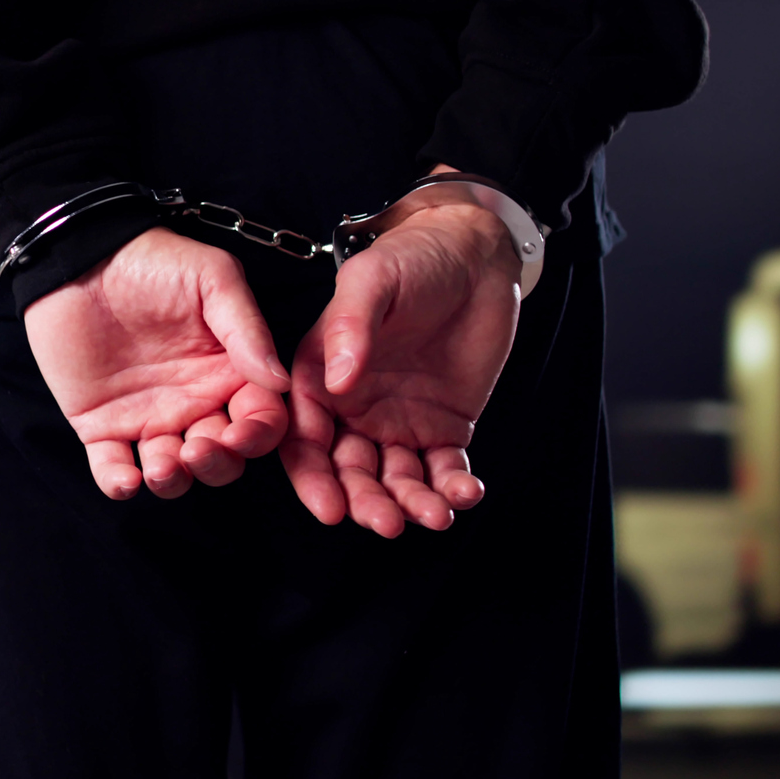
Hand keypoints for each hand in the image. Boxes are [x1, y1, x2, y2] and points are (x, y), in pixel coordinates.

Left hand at [24, 226, 290, 499]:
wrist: (77, 257)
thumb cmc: (152, 260)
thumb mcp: (213, 278)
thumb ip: (247, 329)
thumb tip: (280, 382)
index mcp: (229, 371)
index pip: (260, 419)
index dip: (258, 435)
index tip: (241, 433)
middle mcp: (195, 402)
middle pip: (222, 457)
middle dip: (217, 464)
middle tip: (198, 448)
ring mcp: (148, 417)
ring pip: (174, 472)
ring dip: (174, 481)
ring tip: (163, 466)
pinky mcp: (100, 426)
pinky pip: (114, 469)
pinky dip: (121, 484)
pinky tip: (127, 480)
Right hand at [281, 201, 520, 535]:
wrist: (475, 256)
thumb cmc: (412, 258)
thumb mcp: (371, 280)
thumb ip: (349, 326)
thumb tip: (338, 380)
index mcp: (319, 377)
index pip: (305, 438)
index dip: (314, 478)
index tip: (330, 506)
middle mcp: (352, 407)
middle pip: (349, 470)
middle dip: (365, 502)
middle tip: (387, 522)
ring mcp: (397, 420)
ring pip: (395, 479)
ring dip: (410, 504)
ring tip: (434, 515)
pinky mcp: (442, 426)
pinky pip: (442, 468)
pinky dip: (452, 487)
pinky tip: (464, 494)